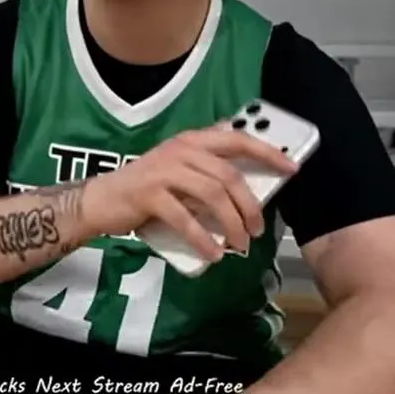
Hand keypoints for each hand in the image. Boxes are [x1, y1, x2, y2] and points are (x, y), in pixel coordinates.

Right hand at [82, 126, 296, 259]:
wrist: (102, 200)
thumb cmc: (146, 188)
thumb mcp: (179, 170)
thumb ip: (208, 172)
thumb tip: (248, 190)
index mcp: (192, 141)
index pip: (237, 139)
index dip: (267, 153)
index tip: (292, 169)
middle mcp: (180, 150)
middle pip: (228, 175)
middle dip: (249, 205)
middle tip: (257, 229)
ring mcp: (164, 171)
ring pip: (212, 195)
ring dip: (232, 223)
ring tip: (239, 244)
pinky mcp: (150, 195)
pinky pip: (185, 219)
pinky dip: (203, 239)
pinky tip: (213, 254)